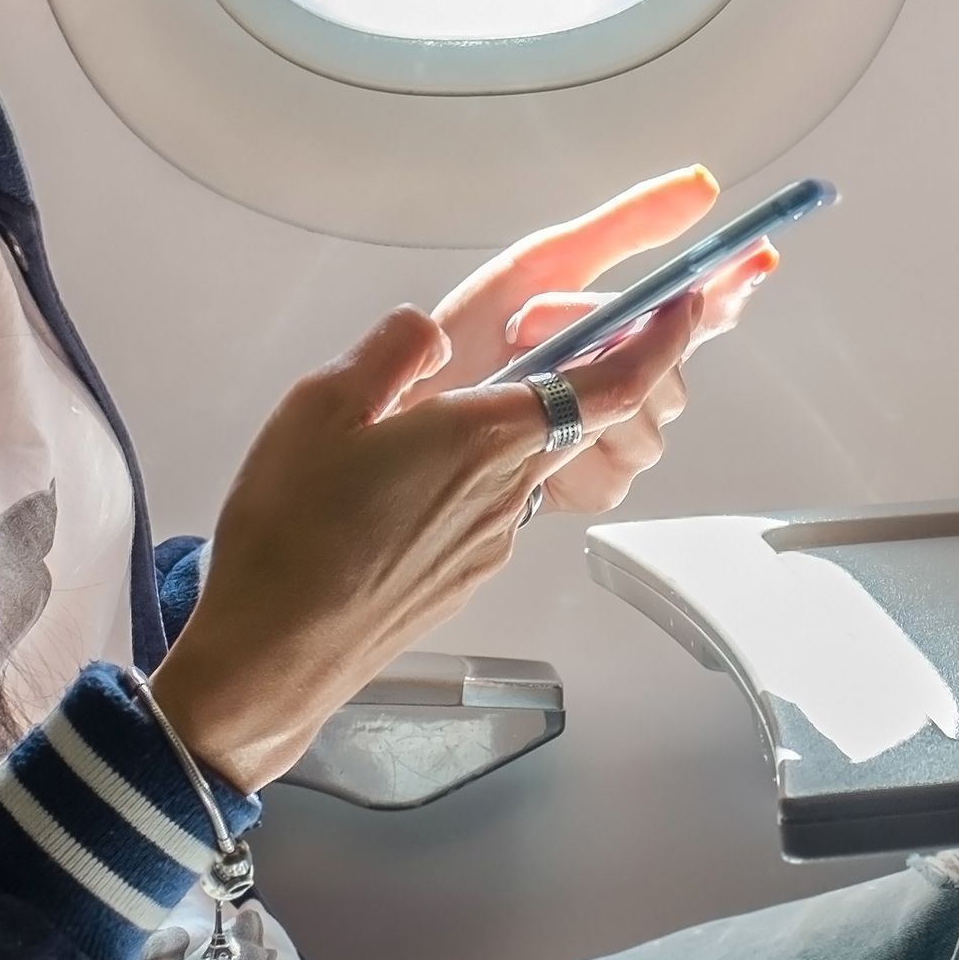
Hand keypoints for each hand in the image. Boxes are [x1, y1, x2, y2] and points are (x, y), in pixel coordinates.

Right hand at [149, 291, 703, 792]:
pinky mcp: (467, 575)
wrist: (274, 653)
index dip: (660, 341)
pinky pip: (492, 505)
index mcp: (485, 436)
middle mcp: (507, 491)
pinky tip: (403, 480)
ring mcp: (492, 542)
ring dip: (513, 426)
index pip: (611, 384)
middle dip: (580, 371)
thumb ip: (390, 351)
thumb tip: (426, 331)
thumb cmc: (292, 535)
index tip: (684, 306)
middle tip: (540, 334)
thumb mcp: (321, 405)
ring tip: (433, 416)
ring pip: (529, 461)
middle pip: (578, 419)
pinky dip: (475, 474)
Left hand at [421, 167, 779, 517]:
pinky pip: (612, 468)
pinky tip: (528, 434)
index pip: (705, 309)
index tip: (758, 256)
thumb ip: (626, 227)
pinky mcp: (588, 485)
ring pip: (647, 419)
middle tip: (536, 315)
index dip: (736, 286)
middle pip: (673, 371)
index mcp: (624, 327)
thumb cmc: (462, 344)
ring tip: (513, 372)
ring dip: (580, 389)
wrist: (395, 420)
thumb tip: (701, 185)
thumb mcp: (541, 265)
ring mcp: (613, 438)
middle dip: (609, 338)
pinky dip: (568, 445)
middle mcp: (629, 383)